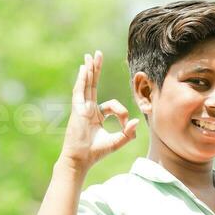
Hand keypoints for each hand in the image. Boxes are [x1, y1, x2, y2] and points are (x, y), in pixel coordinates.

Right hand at [59, 50, 139, 172]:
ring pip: (86, 84)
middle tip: (97, 54)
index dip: (122, 112)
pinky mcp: (77, 110)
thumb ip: (128, 133)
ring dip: (89, 69)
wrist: (81, 160)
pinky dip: (82, 79)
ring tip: (90, 55)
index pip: (111, 105)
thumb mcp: (117, 142)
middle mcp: (87, 109)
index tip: (125, 125)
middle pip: (93, 85)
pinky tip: (84, 68)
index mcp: (96, 115)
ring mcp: (81, 108)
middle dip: (96, 69)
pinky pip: (80, 91)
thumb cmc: (96, 153)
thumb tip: (138, 122)